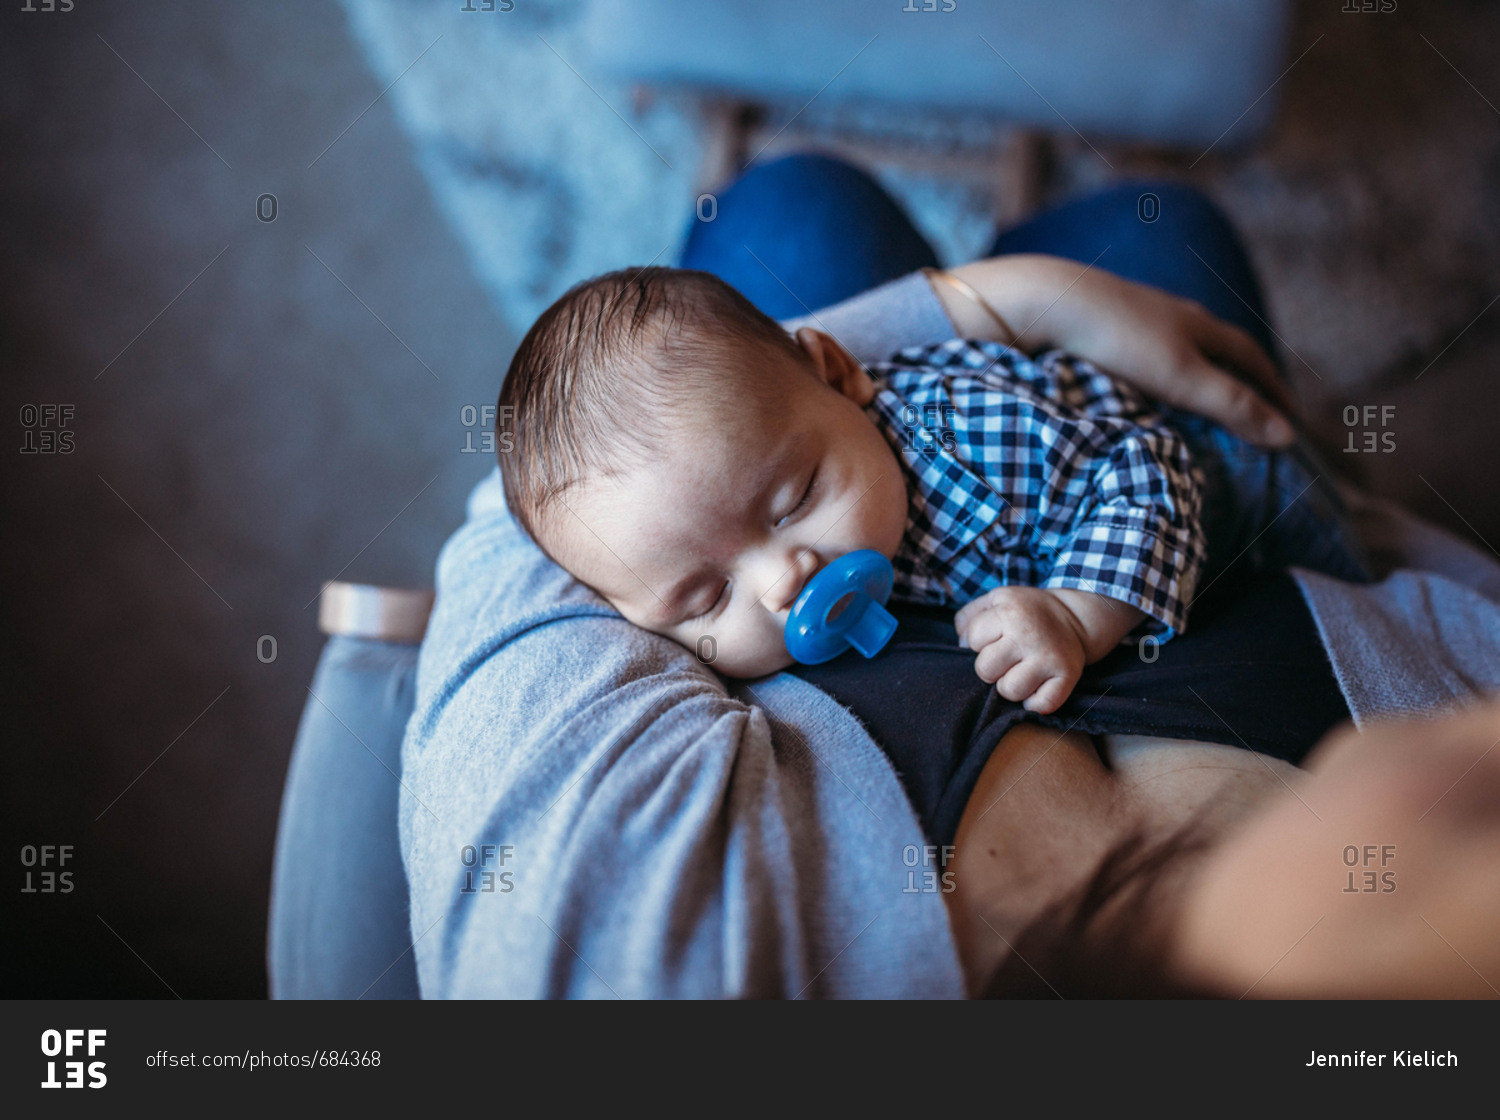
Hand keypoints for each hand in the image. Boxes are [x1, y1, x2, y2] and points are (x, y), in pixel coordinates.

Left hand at [937, 254, 1294, 447]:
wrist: (1045, 301)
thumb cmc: (1118, 338)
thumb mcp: (1182, 378)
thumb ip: (1232, 406)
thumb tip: (1288, 437)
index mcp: (1197, 322)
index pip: (1249, 355)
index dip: (1271, 385)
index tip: (1288, 413)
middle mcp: (1169, 312)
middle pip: (1215, 346)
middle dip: (1236, 375)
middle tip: (1249, 404)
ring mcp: (1130, 315)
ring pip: (1174, 345)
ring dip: (1192, 372)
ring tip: (1196, 400)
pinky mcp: (1093, 325)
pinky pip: (1135, 351)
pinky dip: (1150, 372)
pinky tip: (1135, 386)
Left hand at [954, 585, 1088, 713]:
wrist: (1074, 617)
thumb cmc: (1025, 612)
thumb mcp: (995, 599)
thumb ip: (969, 616)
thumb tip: (961, 645)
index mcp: (1009, 611)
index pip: (972, 639)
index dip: (979, 642)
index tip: (994, 638)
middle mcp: (1028, 634)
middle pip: (986, 670)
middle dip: (990, 668)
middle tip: (1005, 659)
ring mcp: (1049, 657)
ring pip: (1010, 691)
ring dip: (1010, 687)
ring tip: (1019, 673)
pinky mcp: (1067, 676)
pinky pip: (1041, 705)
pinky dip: (1035, 704)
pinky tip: (1035, 688)